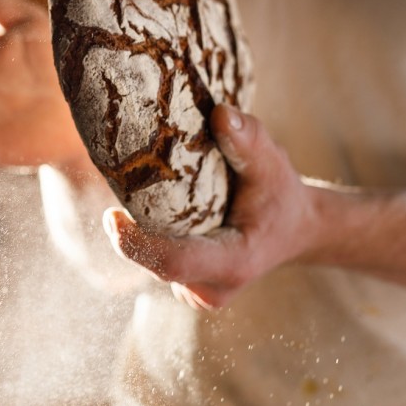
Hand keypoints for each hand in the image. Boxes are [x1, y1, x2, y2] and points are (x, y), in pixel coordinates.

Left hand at [103, 104, 326, 308]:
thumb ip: (249, 140)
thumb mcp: (273, 164)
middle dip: (132, 229)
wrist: (294, 229)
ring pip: (151, 263)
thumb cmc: (281, 196)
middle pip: (155, 262)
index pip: (174, 262)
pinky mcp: (186, 286)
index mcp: (235, 263)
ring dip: (139, 231)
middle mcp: (212, 288)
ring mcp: (197, 293)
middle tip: (119, 184)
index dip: (137, 245)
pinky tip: (154, 211)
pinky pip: (155, 262)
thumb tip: (220, 113)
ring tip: (140, 193)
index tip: (111, 216)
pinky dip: (148, 237)